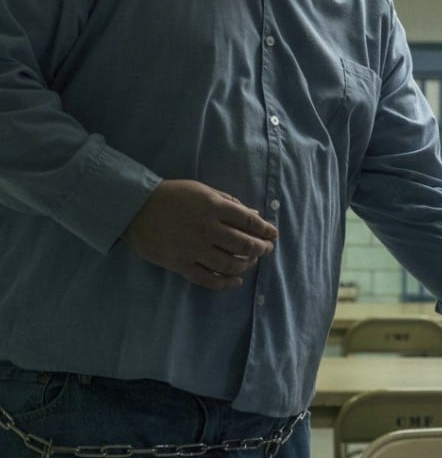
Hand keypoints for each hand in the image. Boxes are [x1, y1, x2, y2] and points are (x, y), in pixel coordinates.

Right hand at [121, 179, 277, 288]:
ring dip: (246, 265)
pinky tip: (236, 281)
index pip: (250, 222)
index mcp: (214, 207)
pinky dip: (225, 283)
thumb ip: (230, 203)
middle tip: (266, 249)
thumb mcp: (203, 191)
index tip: (273, 234)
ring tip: (252, 262)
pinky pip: (208, 279)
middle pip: (245, 245)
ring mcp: (194, 249)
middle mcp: (208, 229)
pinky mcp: (181, 265)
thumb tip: (255, 214)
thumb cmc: (172, 195)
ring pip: (230, 264)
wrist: (135, 208)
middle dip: (261, 249)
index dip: (266, 230)